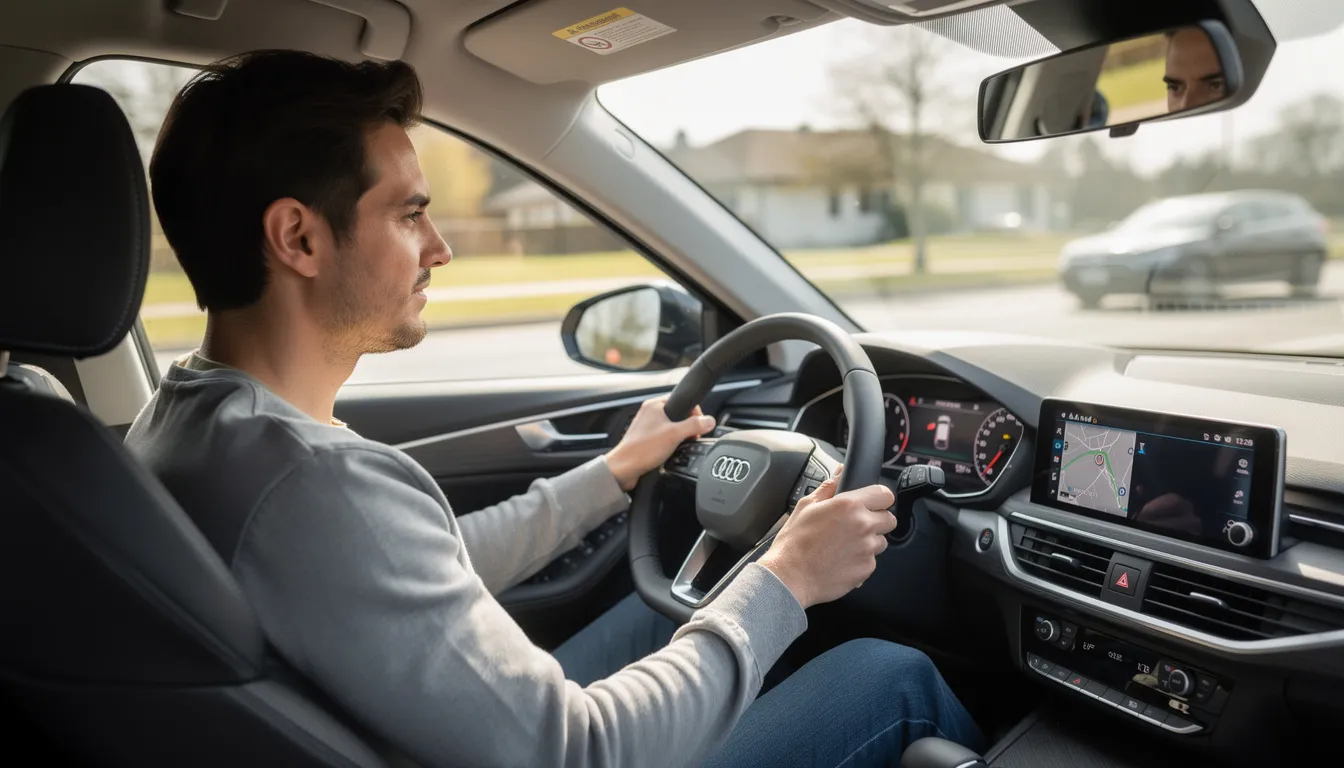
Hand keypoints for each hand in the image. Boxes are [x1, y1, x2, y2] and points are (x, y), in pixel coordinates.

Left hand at [605, 396, 715, 491]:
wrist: (624, 468)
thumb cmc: (642, 449)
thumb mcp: (675, 435)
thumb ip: (694, 426)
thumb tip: (709, 421)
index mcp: (655, 405)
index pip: (682, 400)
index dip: (694, 413)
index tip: (698, 426)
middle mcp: (649, 413)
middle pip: (679, 415)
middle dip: (687, 428)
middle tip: (689, 438)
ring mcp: (647, 426)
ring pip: (672, 427)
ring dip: (679, 437)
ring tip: (678, 446)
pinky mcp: (646, 439)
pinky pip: (664, 437)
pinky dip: (670, 444)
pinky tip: (670, 452)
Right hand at [758, 467, 896, 608]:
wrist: (790, 576)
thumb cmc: (794, 543)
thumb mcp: (806, 506)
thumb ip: (829, 487)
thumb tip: (840, 472)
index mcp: (849, 505)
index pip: (885, 495)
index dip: (879, 498)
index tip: (872, 503)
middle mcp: (863, 525)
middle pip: (889, 519)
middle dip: (876, 521)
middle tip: (856, 526)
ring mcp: (867, 549)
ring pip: (881, 541)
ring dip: (869, 542)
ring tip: (845, 545)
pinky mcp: (866, 569)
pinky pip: (871, 561)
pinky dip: (860, 560)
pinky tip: (841, 560)